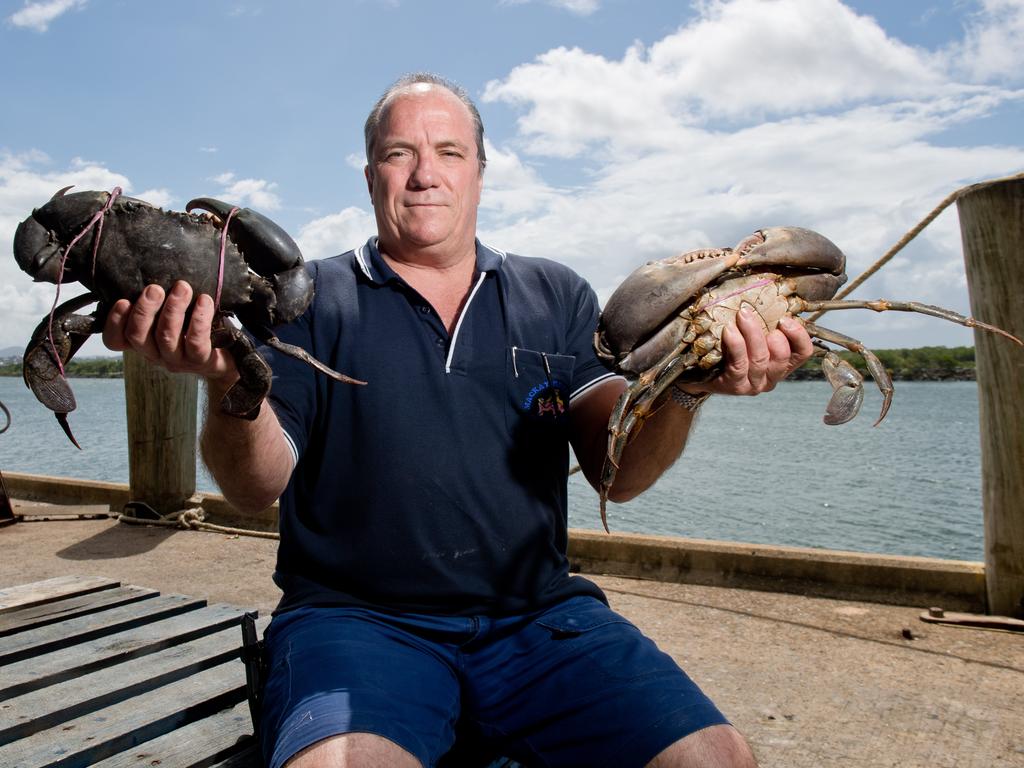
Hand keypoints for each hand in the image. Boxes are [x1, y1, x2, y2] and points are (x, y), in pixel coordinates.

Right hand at [102, 280, 236, 381]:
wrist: (229, 354)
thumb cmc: (195, 326)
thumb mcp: (173, 312)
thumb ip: (158, 300)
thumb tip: (150, 267)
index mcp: (143, 341)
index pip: (115, 340)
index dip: (114, 322)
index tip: (122, 300)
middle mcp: (155, 354)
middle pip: (138, 336)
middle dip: (144, 309)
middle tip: (154, 288)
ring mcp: (177, 360)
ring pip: (166, 337)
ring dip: (173, 309)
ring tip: (182, 288)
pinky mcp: (200, 361)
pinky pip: (196, 341)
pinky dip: (199, 319)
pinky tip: (205, 301)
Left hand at [681, 306, 812, 396]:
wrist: (700, 373)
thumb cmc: (730, 348)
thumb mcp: (752, 335)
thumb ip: (765, 322)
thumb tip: (770, 290)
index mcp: (782, 364)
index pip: (803, 352)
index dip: (799, 335)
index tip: (785, 318)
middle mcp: (771, 377)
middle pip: (781, 356)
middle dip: (772, 332)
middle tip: (758, 314)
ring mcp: (753, 384)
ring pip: (760, 359)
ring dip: (752, 334)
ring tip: (742, 315)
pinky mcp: (734, 386)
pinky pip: (739, 365)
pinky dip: (736, 345)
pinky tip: (729, 330)